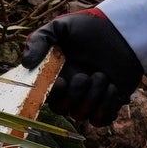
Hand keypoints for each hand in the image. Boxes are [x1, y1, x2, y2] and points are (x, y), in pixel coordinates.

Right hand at [22, 9, 143, 124]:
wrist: (121, 30)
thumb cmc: (88, 27)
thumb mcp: (59, 27)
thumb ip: (39, 40)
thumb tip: (26, 63)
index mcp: (55, 76)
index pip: (44, 97)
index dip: (52, 94)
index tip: (60, 81)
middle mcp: (70, 90)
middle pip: (62, 110)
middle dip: (74, 94)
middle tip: (85, 75)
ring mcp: (89, 98)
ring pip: (81, 115)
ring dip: (92, 97)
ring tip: (102, 76)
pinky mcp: (108, 103)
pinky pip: (102, 120)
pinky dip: (107, 107)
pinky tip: (112, 87)